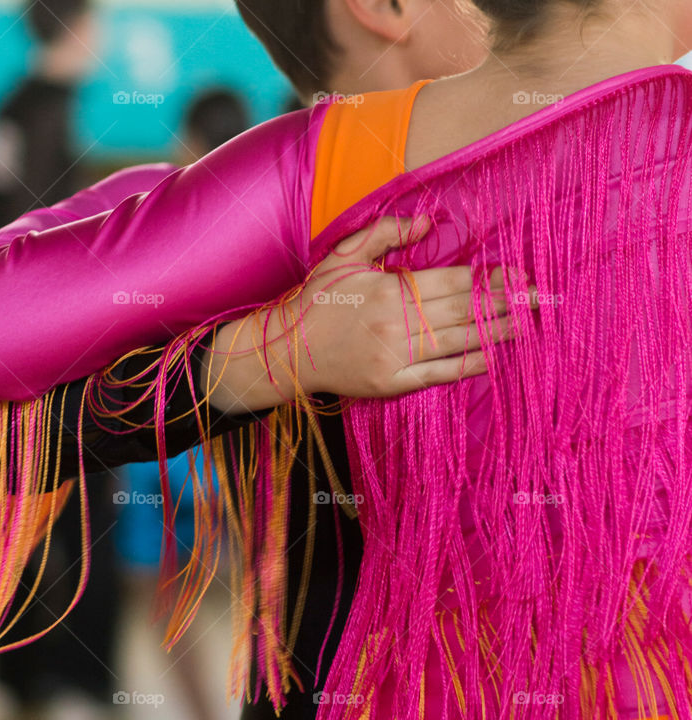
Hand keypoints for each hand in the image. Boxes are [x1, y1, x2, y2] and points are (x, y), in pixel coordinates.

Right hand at [202, 216, 531, 411]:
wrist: (286, 352)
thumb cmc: (316, 301)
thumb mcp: (345, 256)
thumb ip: (387, 236)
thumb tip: (430, 223)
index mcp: (389, 290)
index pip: (453, 282)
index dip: (490, 279)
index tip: (521, 275)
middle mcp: (397, 324)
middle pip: (463, 311)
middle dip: (507, 304)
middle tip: (545, 300)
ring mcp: (395, 357)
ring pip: (458, 342)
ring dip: (497, 333)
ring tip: (531, 325)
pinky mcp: (391, 383)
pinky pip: (438, 374)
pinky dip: (468, 366)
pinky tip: (494, 359)